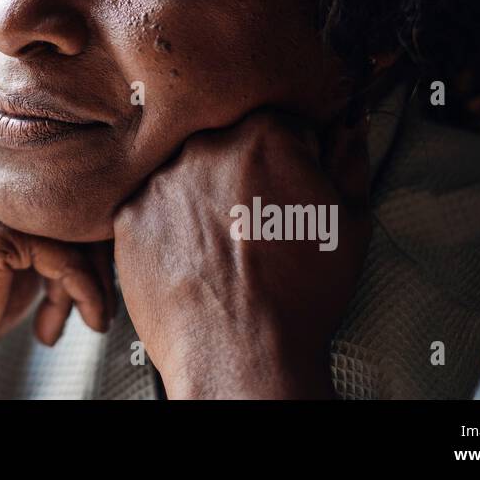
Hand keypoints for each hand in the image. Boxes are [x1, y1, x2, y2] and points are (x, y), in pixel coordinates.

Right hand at [0, 128, 116, 397]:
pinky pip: (67, 257)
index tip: (100, 259)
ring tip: (83, 316)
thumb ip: (51, 218)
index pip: (68, 166)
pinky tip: (86, 321)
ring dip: (92, 279)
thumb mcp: (14, 246)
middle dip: (98, 251)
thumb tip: (120, 215)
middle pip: (79, 192)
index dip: (94, 215)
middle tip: (94, 297)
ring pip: (78, 225)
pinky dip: (85, 295)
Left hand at [112, 107, 370, 398]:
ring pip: (186, 173)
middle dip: (245, 173)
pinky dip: (168, 225)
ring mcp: (160, 179)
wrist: (241, 356)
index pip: (281, 123)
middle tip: (257, 222)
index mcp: (266, 134)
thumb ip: (350, 159)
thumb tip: (349, 124)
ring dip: (202, 196)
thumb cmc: (298, 299)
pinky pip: (150, 206)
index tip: (290, 187)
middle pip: (229, 143)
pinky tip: (193, 256)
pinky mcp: (129, 215)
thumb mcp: (351, 223)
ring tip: (225, 246)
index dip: (292, 158)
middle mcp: (206, 146)